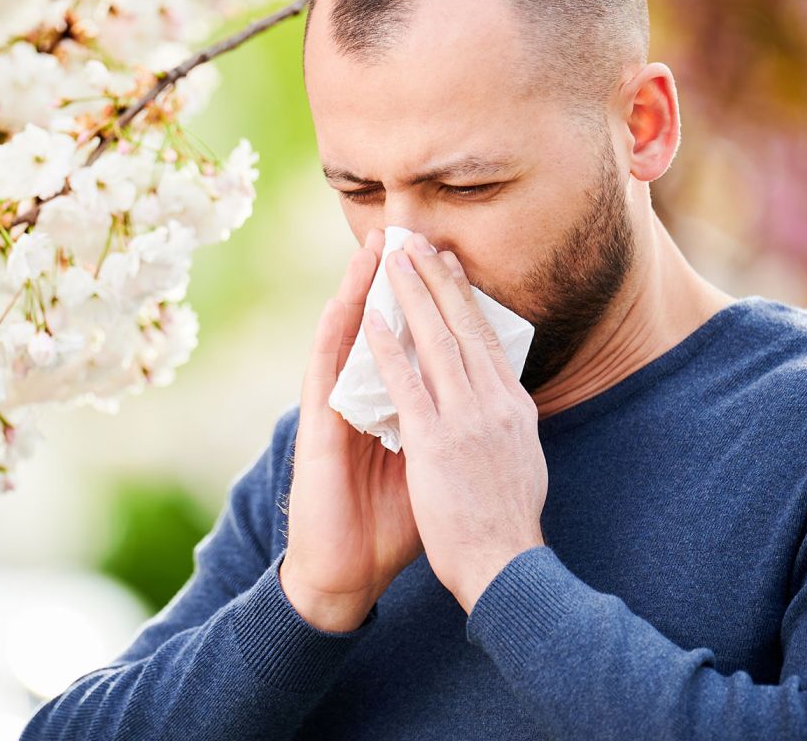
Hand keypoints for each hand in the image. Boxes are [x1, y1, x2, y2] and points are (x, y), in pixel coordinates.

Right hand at [279, 229, 423, 632]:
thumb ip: (451, 435)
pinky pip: (325, 375)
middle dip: (398, 281)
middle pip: (382, 328)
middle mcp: (364, 401)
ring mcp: (337, 412)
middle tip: (410, 232)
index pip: (415, 345)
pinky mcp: (318, 429)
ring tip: (373, 248)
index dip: (432, 304)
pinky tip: (342, 304)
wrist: (348, 574)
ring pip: (348, 339)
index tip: (450, 262)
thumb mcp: (433, 470)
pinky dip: (334, 338)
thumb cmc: (390, 527)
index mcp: (396, 409)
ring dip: (359, 291)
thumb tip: (489, 413)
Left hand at [365, 232, 547, 613]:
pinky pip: (405, 384)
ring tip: (394, 259)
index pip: (488, 338)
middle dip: (438, 280)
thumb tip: (510, 405)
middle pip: (464, 326)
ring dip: (412, 297)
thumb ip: (508, 427)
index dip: (465, 299)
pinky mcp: (435, 442)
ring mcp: (466, 420)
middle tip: (418, 241)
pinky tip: (369, 321)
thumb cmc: (507, 524)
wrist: (505, 568)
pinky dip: (386, 349)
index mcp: (515, 408)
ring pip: (436, 342)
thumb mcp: (520, 462)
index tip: (448, 265)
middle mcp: (495, 404)